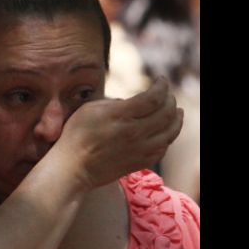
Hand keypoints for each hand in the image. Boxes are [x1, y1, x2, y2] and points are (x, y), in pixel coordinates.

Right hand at [53, 77, 182, 189]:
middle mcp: (133, 132)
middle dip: (171, 99)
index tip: (161, 80)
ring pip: (170, 132)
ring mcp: (138, 150)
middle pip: (167, 112)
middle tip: (168, 95)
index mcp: (119, 116)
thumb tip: (131, 103)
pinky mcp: (139, 163)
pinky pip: (162, 149)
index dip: (162, 86)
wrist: (71, 168)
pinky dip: (168, 138)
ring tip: (177, 112)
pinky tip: (165, 133)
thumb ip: (114, 102)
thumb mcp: (89, 109)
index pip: (154, 97)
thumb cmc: (75, 136)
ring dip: (176, 119)